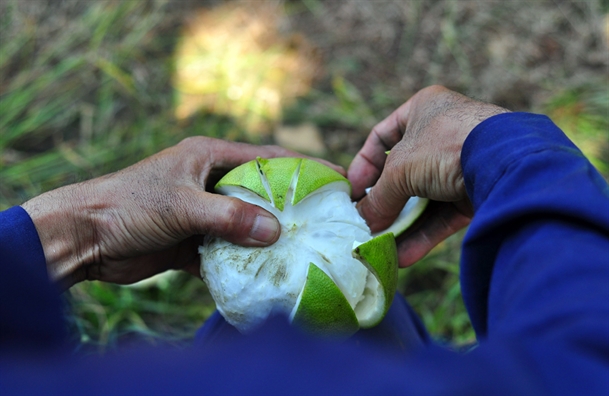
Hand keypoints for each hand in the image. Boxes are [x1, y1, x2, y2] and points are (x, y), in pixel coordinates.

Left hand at [22, 137, 342, 289]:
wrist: (84, 238)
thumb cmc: (129, 206)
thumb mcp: (183, 206)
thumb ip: (229, 218)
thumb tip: (276, 231)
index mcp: (208, 156)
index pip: (266, 157)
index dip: (301, 166)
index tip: (335, 177)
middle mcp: (209, 181)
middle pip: (259, 192)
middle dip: (288, 206)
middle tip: (323, 219)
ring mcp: (202, 211)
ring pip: (245, 223)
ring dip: (266, 237)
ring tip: (302, 248)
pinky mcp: (193, 240)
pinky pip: (227, 249)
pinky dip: (242, 259)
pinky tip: (265, 271)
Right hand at [348, 85, 507, 265]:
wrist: (508, 161)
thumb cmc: (445, 147)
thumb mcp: (401, 169)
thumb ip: (379, 196)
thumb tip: (362, 222)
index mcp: (423, 109)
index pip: (382, 136)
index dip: (364, 164)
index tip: (352, 191)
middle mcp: (443, 133)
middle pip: (403, 172)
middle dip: (384, 201)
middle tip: (366, 223)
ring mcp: (461, 164)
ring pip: (423, 198)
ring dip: (402, 224)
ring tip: (381, 247)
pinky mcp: (477, 192)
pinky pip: (443, 215)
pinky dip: (424, 234)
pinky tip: (404, 256)